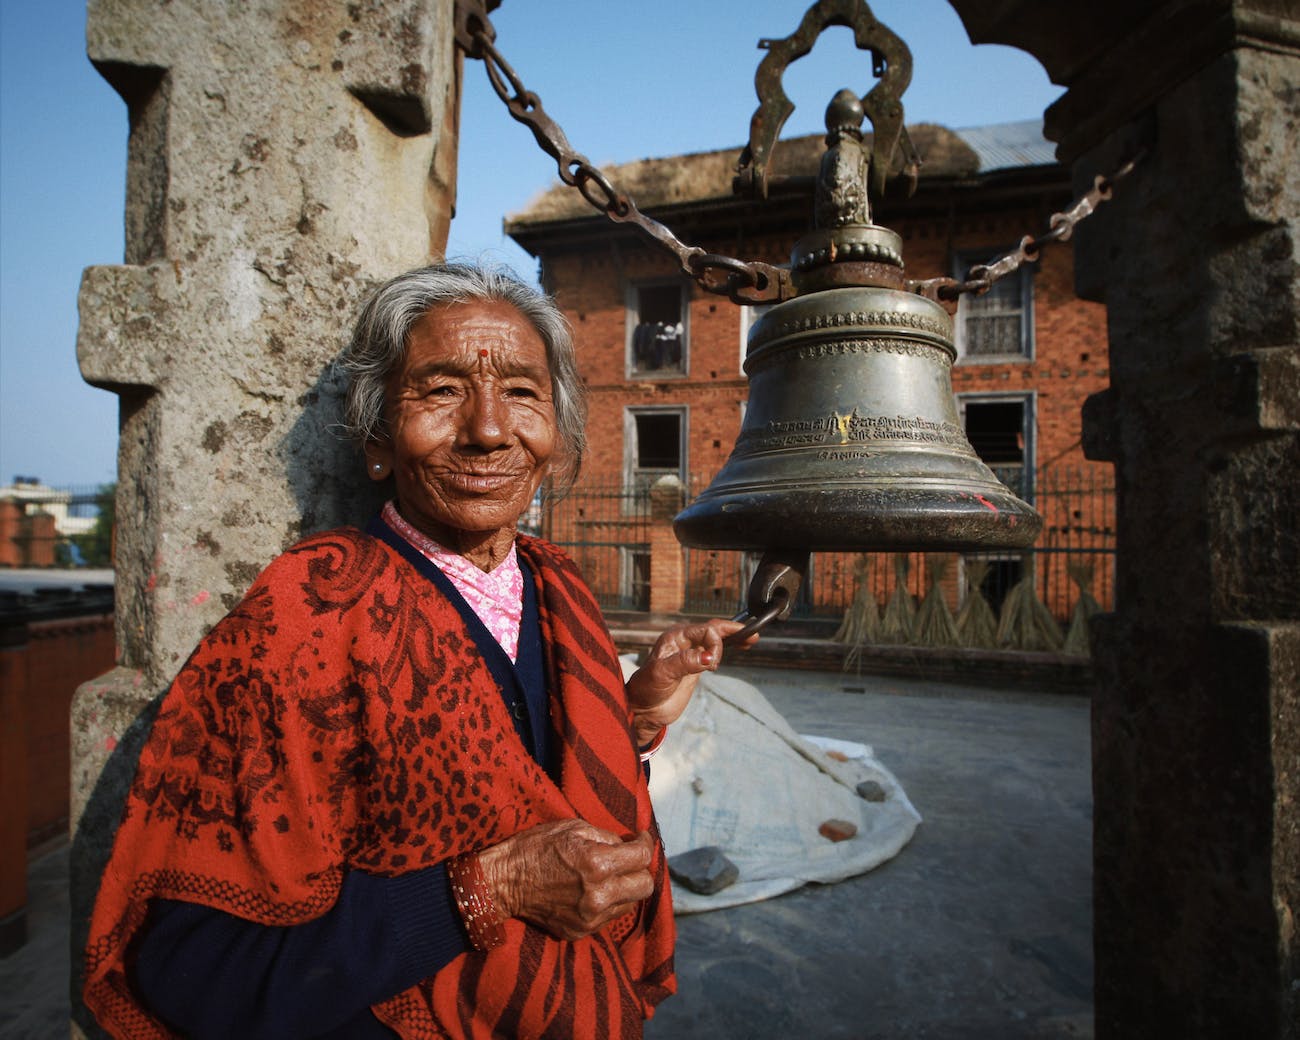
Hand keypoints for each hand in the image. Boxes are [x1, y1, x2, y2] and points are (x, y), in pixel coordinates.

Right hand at [477, 820, 654, 940]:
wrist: (504, 882)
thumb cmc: (536, 847)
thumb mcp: (573, 827)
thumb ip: (607, 837)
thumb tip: (629, 844)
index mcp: (598, 865)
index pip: (643, 857)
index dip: (646, 843)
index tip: (641, 838)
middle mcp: (599, 896)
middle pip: (645, 886)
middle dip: (640, 869)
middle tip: (629, 859)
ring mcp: (590, 918)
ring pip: (630, 903)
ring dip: (624, 888)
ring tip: (606, 875)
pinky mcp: (581, 932)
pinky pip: (609, 917)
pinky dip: (607, 903)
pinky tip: (590, 891)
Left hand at [624, 618, 752, 745]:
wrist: (644, 709)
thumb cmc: (646, 689)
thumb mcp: (662, 673)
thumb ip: (685, 662)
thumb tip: (709, 657)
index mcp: (675, 637)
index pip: (705, 630)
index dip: (715, 643)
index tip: (713, 664)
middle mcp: (683, 641)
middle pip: (713, 630)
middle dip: (732, 631)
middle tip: (751, 636)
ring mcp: (690, 652)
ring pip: (716, 638)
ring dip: (733, 637)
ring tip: (751, 639)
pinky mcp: (695, 665)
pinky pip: (714, 651)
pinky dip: (728, 648)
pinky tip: (741, 647)